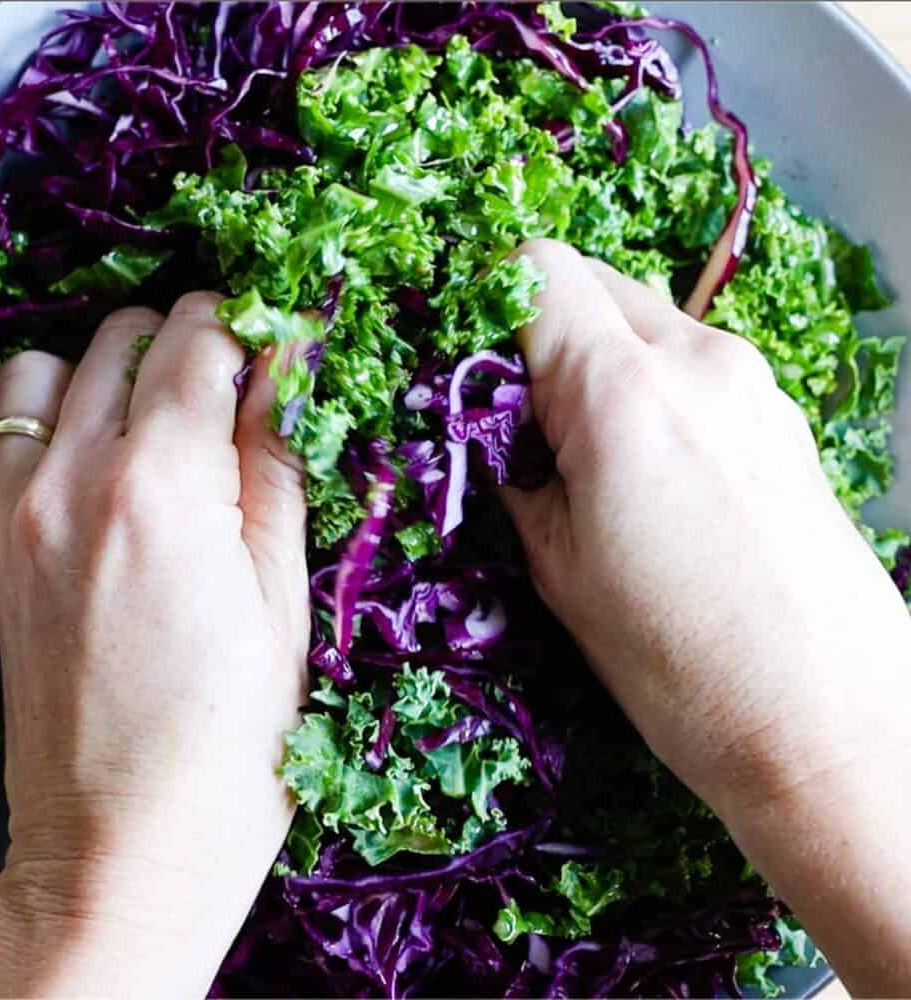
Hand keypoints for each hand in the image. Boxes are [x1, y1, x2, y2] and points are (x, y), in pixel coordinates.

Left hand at [0, 293, 307, 996]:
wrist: (128, 844)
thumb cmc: (232, 735)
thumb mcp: (282, 592)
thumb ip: (275, 464)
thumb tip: (286, 372)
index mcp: (161, 482)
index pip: (198, 339)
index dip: (251, 328)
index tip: (280, 349)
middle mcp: (72, 480)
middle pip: (119, 340)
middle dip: (183, 343)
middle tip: (231, 391)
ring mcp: (16, 520)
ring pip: (33, 377)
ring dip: (95, 376)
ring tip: (148, 423)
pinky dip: (21, 446)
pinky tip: (74, 480)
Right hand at [502, 239, 910, 993]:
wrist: (827, 725)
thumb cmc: (678, 664)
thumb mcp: (558, 568)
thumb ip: (516, 472)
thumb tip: (489, 426)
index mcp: (623, 393)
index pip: (536, 270)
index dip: (484, 303)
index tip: (466, 364)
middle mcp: (698, 360)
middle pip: (594, 281)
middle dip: (539, 329)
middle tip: (515, 416)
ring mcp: (750, 384)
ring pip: (645, 321)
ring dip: (595, 359)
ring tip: (579, 452)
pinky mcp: (779, 416)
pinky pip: (690, 365)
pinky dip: (646, 386)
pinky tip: (641, 468)